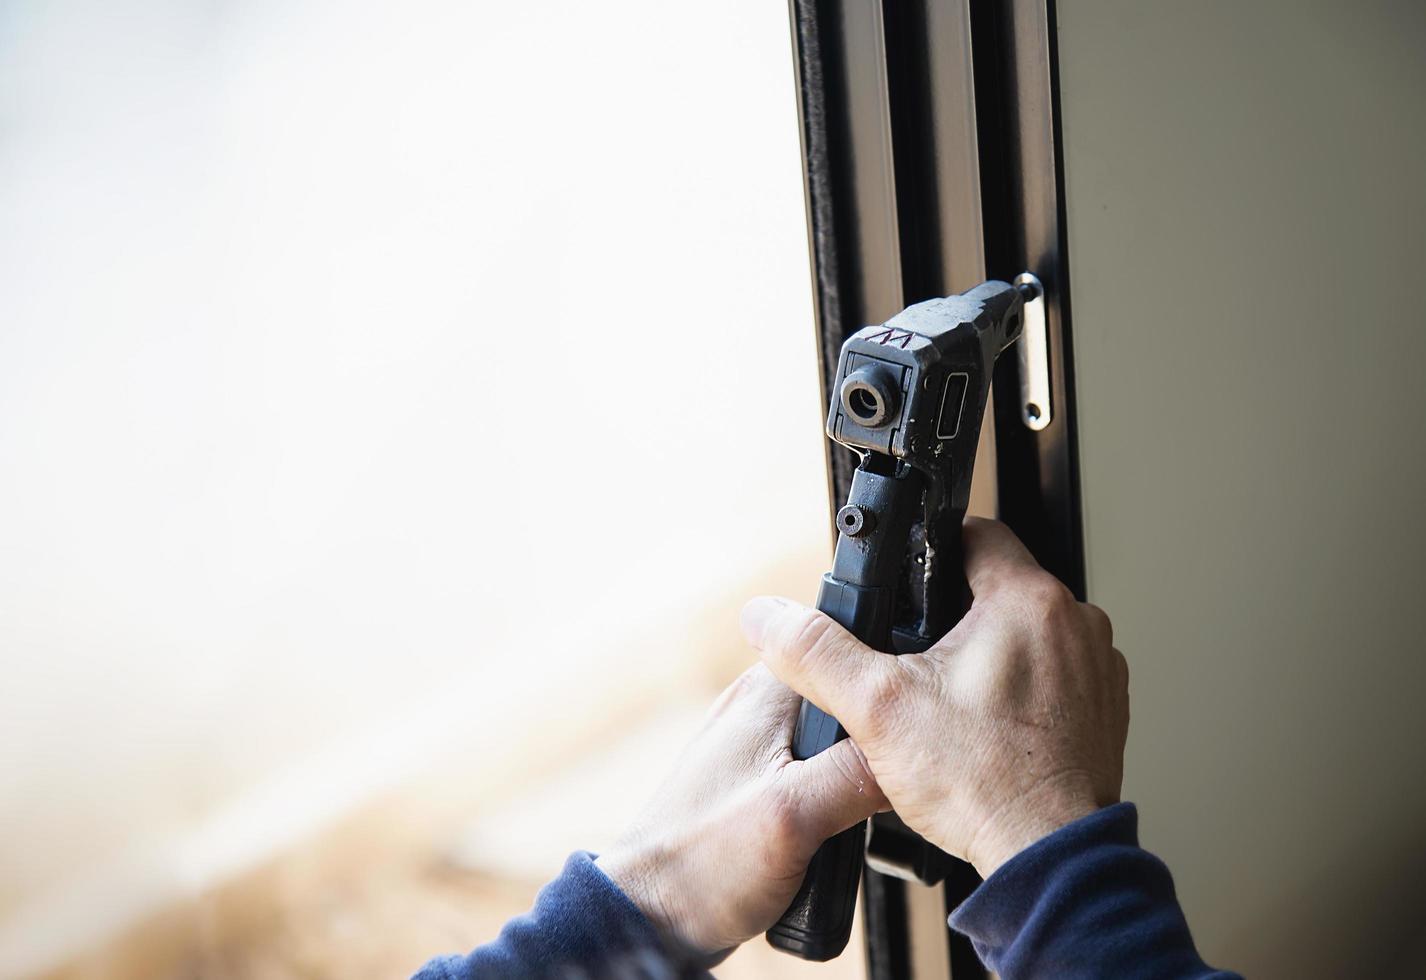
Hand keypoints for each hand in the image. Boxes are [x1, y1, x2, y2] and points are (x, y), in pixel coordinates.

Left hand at [595, 664, 886, 959]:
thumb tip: (915, 745)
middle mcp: (763, 707)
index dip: (889, 683)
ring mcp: (761, 746)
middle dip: (879, 738)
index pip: (849, 651)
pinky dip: (839, 797)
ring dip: (861, 773)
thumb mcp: (794, 814)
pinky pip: (822, 773)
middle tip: (896, 778)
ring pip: (842, 741)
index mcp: (767, 690)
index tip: (914, 723)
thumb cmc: (701, 864)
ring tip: (870, 808)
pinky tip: (844, 826)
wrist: (654, 918)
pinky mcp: (763, 784)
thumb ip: (857, 772)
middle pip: (852, 700)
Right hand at [740, 517, 1128, 877]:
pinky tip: (989, 728)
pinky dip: (1023, 690)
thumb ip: (815, 652)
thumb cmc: (983, 786)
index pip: (976, 533)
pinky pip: (1055, 675)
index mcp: (1028, 601)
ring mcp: (1097, 668)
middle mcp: (1076, 624)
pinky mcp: (1103, 709)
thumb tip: (770, 618)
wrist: (1044, 859)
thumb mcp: (875, 707)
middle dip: (954, 612)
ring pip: (1028, 631)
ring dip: (992, 651)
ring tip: (952, 699)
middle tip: (918, 658)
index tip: (909, 585)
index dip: (930, 553)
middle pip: (999, 585)